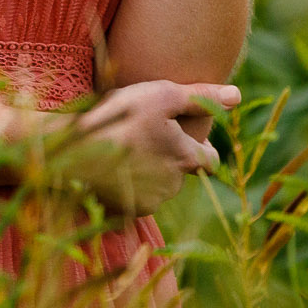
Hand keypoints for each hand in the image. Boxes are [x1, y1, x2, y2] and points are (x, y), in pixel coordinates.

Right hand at [49, 80, 239, 215]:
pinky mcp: (127, 211)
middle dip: (168, 159)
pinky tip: (111, 169)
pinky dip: (128, 187)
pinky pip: (136, 199)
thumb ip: (200, 98)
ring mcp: (149, 201)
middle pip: (180, 172)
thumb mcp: (160, 95)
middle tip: (142, 138)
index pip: (210, 160)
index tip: (184, 139)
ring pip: (158, 186)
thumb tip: (238, 96)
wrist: (70, 151)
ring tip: (123, 151)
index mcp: (185, 157)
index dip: (201, 149)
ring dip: (148, 172)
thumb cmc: (117, 117)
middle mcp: (173, 184)